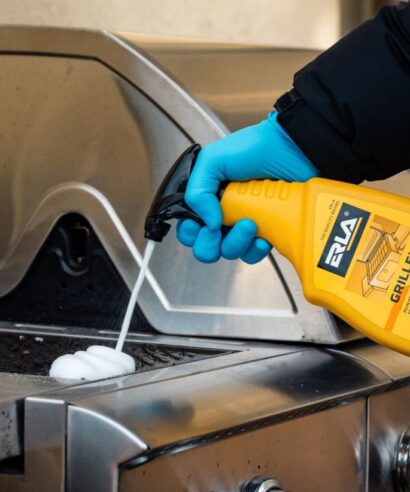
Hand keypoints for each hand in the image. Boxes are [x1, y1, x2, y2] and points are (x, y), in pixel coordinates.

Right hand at [177, 112, 318, 262]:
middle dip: (210, 243)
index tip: (199, 224)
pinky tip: (262, 236)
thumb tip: (207, 223)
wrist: (294, 150)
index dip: (190, 232)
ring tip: (249, 223)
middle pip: (205, 246)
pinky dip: (255, 250)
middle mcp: (222, 213)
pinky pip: (253, 254)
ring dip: (236, 243)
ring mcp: (243, 224)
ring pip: (229, 252)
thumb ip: (197, 191)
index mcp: (206, 198)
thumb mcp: (213, 160)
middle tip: (221, 227)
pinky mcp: (266, 231)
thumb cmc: (255, 148)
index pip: (188, 227)